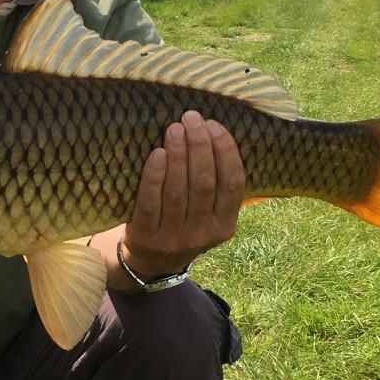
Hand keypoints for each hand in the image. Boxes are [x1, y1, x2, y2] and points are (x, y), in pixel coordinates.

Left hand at [121, 111, 245, 279]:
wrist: (150, 261)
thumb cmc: (183, 224)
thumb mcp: (209, 216)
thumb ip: (217, 187)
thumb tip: (215, 132)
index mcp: (225, 226)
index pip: (233, 184)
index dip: (226, 152)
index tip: (215, 125)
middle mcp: (202, 234)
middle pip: (205, 183)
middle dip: (200, 146)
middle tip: (191, 118)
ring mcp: (173, 238)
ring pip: (178, 191)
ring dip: (178, 155)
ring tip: (174, 129)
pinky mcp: (145, 237)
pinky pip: (150, 202)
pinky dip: (154, 176)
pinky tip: (157, 153)